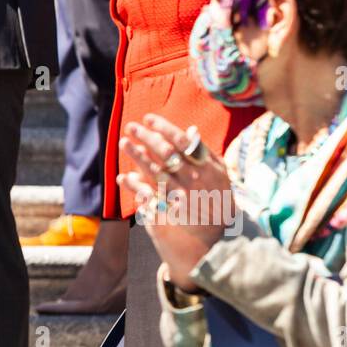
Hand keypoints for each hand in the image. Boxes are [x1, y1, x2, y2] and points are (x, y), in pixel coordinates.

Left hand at [117, 115, 232, 291]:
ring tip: (123, 143)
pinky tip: (123, 177)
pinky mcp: (172, 210)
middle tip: (130, 126)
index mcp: (204, 165)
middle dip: (146, 137)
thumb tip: (190, 130)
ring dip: (137, 156)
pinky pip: (150, 196)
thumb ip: (204, 151)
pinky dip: (135, 186)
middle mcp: (193, 178)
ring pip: (155, 172)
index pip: (181, 141)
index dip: (163, 128)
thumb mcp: (219, 170)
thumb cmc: (220, 193)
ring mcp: (182, 195)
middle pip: (166, 153)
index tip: (147, 118)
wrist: (223, 228)